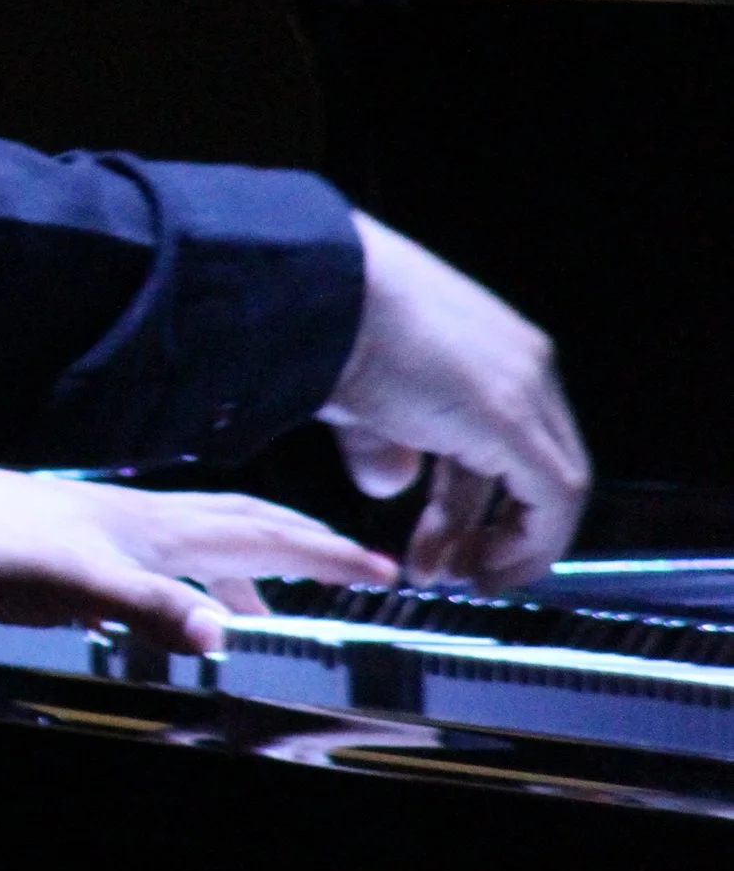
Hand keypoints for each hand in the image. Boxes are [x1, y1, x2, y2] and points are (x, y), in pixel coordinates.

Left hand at [0, 457, 394, 658]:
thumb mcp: (78, 580)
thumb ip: (151, 607)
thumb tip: (223, 637)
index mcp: (158, 525)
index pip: (263, 535)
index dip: (326, 552)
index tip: (381, 566)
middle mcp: (143, 526)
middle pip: (244, 531)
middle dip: (305, 549)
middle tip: (354, 569)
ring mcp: (110, 542)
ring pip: (201, 555)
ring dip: (247, 579)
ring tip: (275, 615)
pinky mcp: (76, 565)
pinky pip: (157, 579)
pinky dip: (186, 597)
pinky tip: (176, 620)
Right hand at [321, 211, 589, 587]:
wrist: (317, 292)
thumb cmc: (323, 330)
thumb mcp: (358, 397)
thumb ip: (383, 440)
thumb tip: (392, 482)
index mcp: (488, 345)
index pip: (509, 439)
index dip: (477, 500)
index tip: (441, 541)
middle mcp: (522, 361)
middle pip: (532, 466)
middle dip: (488, 528)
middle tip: (445, 570)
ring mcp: (525, 386)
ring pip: (553, 487)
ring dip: (503, 544)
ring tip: (449, 577)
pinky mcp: (513, 416)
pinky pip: (553, 499)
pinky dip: (527, 545)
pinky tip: (482, 571)